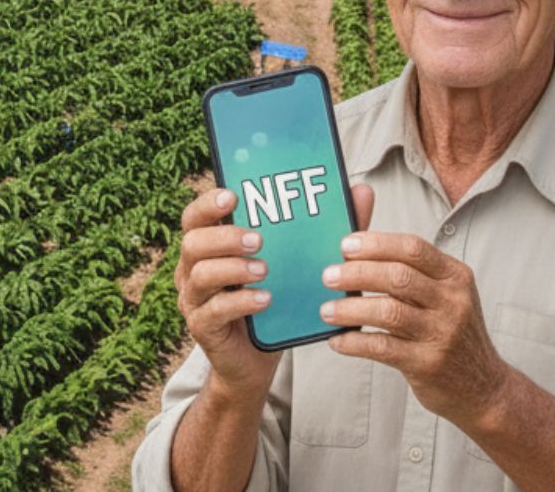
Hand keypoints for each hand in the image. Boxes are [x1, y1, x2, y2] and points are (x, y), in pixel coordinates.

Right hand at [174, 181, 376, 396]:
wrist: (254, 362)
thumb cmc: (273, 305)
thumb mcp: (296, 266)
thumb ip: (326, 229)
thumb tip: (361, 190)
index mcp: (209, 247)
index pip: (195, 216)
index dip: (209, 203)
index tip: (233, 196)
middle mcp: (193, 269)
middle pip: (192, 241)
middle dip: (225, 236)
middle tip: (259, 240)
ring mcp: (195, 299)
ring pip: (201, 273)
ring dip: (233, 268)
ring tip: (264, 269)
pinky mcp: (203, 327)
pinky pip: (214, 310)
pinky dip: (241, 302)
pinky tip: (265, 300)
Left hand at [320, 219, 509, 426]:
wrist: (483, 387)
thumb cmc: (450, 332)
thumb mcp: (445, 296)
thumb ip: (411, 274)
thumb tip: (352, 255)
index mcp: (455, 276)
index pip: (412, 248)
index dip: (375, 244)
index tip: (344, 246)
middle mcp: (454, 301)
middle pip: (397, 276)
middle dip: (356, 273)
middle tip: (327, 276)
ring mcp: (443, 333)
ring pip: (388, 311)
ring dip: (349, 309)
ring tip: (326, 311)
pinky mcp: (428, 363)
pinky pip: (382, 347)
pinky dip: (354, 342)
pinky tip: (337, 341)